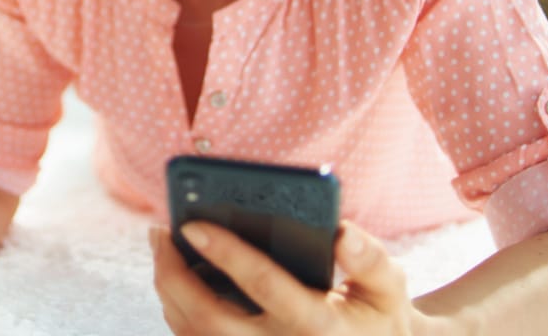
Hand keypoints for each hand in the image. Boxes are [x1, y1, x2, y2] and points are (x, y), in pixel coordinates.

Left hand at [150, 219, 435, 334]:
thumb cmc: (375, 317)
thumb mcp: (388, 290)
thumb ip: (371, 260)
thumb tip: (340, 231)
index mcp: (319, 328)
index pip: (265, 287)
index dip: (227, 253)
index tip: (193, 224)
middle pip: (209, 319)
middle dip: (173, 274)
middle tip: (159, 231)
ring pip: (193, 335)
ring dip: (168, 290)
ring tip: (161, 245)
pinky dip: (175, 310)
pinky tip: (174, 277)